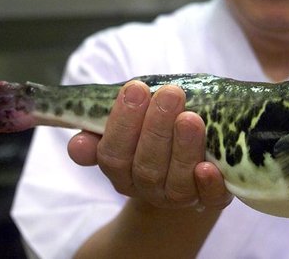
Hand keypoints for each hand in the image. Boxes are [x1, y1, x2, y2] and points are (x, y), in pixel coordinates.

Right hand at [67, 81, 231, 210]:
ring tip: (191, 118)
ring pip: (177, 181)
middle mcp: (148, 188)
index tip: (136, 88)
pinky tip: (209, 166)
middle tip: (170, 94)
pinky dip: (209, 184)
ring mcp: (180, 197)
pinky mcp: (211, 200)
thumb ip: (101, 130)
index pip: (113, 154)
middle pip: (146, 166)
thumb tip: (77, 144)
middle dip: (157, 128)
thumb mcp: (128, 128)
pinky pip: (210, 198)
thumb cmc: (157, 135)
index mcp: (122, 170)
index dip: (123, 123)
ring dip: (184, 148)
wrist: (193, 168)